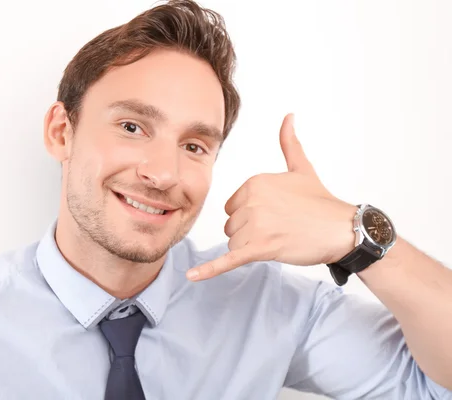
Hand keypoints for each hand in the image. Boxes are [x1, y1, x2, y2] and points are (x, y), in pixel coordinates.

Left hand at [186, 114, 357, 281]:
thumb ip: (288, 143)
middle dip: (250, 233)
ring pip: (235, 244)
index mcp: (254, 182)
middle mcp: (252, 201)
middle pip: (232, 227)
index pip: (233, 208)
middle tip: (280, 229)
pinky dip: (210, 270)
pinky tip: (192, 276)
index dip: (250, 217)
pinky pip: (229, 260)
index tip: (274, 216)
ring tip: (280, 240)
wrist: (343, 228)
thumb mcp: (301, 168)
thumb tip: (288, 117)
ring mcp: (256, 225)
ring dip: (253, 248)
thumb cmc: (321, 202)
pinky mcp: (260, 248)